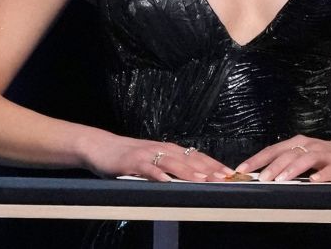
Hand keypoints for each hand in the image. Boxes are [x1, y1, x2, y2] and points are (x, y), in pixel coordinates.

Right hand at [84, 134, 232, 182]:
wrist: (100, 147)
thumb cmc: (128, 157)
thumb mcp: (153, 161)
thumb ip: (169, 168)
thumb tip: (192, 178)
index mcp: (169, 150)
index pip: (197, 156)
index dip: (214, 164)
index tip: (230, 173)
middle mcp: (162, 149)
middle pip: (190, 159)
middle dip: (209, 169)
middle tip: (226, 177)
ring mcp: (148, 154)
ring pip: (173, 163)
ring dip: (190, 172)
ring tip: (205, 180)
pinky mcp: (133, 162)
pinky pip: (148, 169)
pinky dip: (159, 175)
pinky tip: (168, 182)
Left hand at [236, 134, 330, 182]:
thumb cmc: (320, 157)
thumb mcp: (301, 155)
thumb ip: (283, 162)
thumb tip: (257, 176)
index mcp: (297, 143)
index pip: (273, 150)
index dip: (257, 159)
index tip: (242, 170)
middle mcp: (309, 146)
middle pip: (288, 154)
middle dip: (273, 166)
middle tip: (262, 179)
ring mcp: (324, 154)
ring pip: (307, 159)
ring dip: (293, 169)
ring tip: (282, 180)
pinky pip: (329, 170)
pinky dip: (322, 175)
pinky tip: (314, 181)